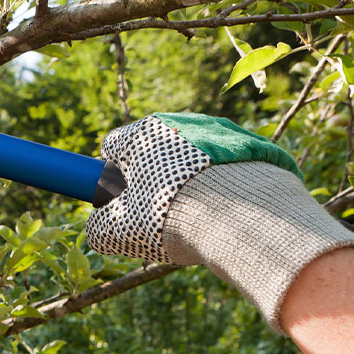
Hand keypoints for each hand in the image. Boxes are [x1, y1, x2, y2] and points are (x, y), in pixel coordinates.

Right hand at [86, 113, 353, 332]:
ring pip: (194, 157)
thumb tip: (98, 229)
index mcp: (142, 134)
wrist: (244, 216)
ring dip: (191, 181)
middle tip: (161, 215)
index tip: (120, 199)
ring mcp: (221, 131)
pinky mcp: (254, 147)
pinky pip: (229, 166)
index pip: (114, 145)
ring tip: (201, 218)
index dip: (112, 174)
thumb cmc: (170, 218)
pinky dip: (225, 186)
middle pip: (157, 150)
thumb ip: (98, 227)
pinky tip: (229, 213)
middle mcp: (181, 122)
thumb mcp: (119, 231)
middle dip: (155, 178)